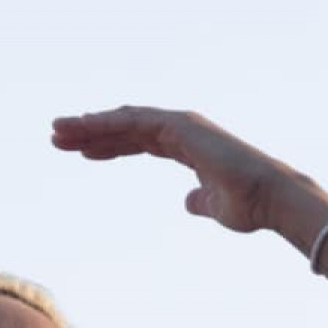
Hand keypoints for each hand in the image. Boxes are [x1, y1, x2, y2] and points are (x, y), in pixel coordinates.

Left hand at [52, 107, 313, 235]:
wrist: (270, 200)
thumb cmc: (248, 206)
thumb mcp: (214, 206)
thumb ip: (199, 200)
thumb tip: (188, 201)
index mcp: (187, 148)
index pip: (138, 142)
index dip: (109, 146)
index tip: (82, 153)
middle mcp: (181, 131)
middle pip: (125, 128)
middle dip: (91, 132)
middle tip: (57, 137)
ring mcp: (181, 125)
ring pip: (124, 120)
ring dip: (90, 125)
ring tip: (58, 131)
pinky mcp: (181, 126)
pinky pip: (135, 122)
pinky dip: (108, 123)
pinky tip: (83, 128)